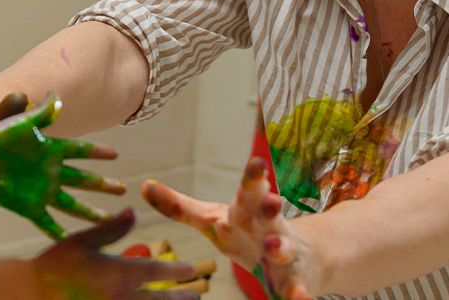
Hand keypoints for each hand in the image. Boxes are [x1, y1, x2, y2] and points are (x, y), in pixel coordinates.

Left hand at [0, 93, 125, 238]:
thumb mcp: (22, 122)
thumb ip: (42, 112)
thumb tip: (57, 94)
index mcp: (51, 149)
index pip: (81, 150)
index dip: (98, 152)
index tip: (116, 154)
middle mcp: (51, 171)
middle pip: (84, 180)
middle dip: (103, 184)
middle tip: (123, 188)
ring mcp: (42, 191)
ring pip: (73, 204)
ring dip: (91, 211)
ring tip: (109, 219)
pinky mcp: (30, 207)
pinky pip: (48, 223)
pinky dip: (58, 233)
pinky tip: (70, 242)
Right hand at [34, 208, 202, 298]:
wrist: (31, 295)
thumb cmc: (55, 266)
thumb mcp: (83, 241)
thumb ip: (112, 228)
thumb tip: (134, 210)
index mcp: (121, 274)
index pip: (158, 272)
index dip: (177, 270)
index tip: (191, 269)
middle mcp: (124, 297)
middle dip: (179, 298)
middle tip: (196, 296)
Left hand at [143, 157, 317, 299]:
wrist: (304, 257)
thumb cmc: (248, 234)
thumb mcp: (214, 220)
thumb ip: (181, 208)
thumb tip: (144, 186)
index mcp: (248, 212)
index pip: (249, 192)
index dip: (252, 179)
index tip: (257, 162)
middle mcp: (269, 227)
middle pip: (268, 214)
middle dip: (269, 204)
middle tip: (272, 198)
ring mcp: (285, 254)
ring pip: (284, 249)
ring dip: (280, 247)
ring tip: (273, 247)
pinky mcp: (295, 282)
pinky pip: (297, 289)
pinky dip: (298, 294)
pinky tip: (298, 299)